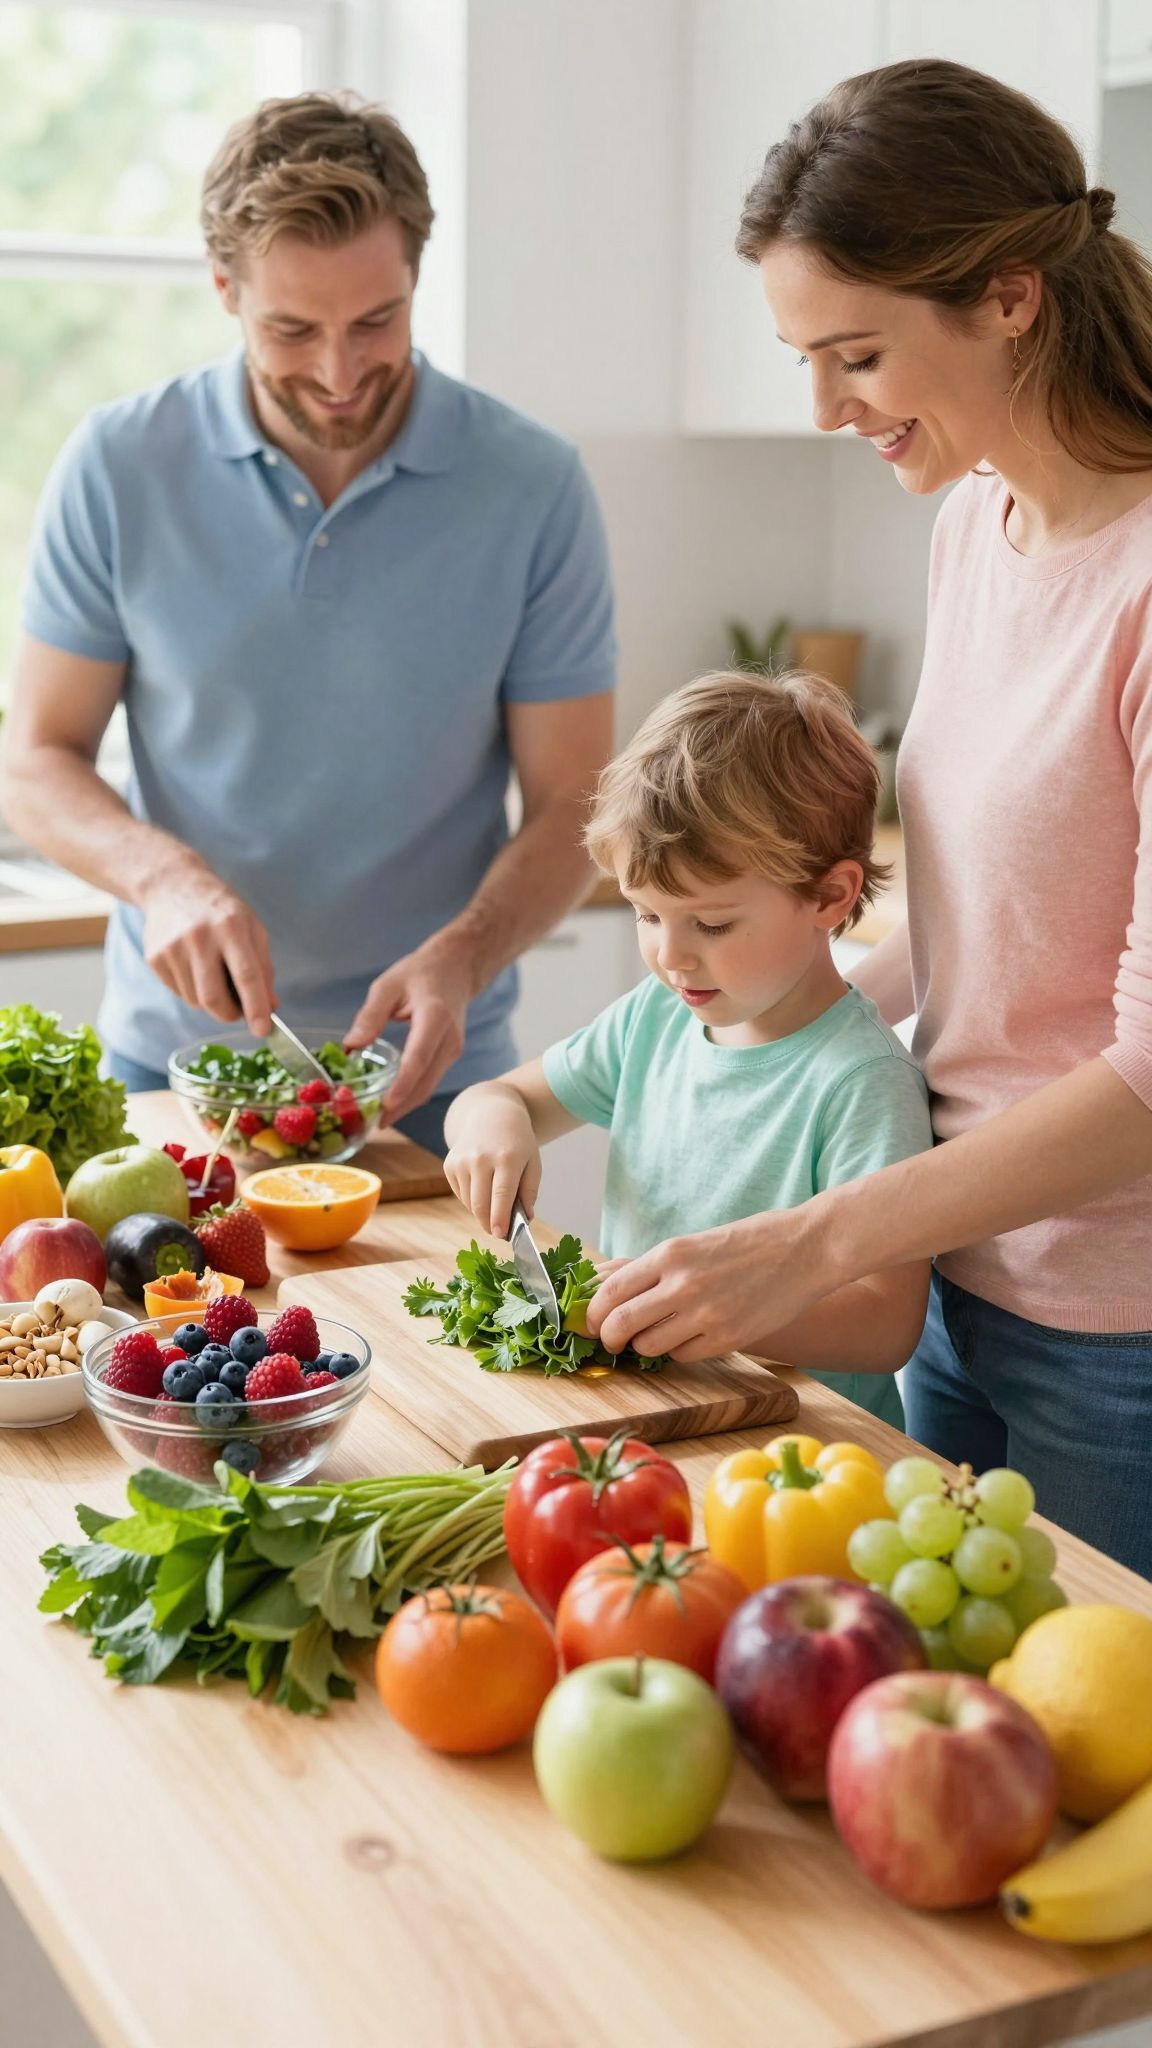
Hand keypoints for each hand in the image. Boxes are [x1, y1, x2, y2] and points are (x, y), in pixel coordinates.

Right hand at [140, 859, 275, 1034]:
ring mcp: (173, 948)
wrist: (172, 885)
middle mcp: (200, 937)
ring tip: (214, 974)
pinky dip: (193, 990)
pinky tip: (194, 966)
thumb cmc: (220, 910)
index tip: (263, 1030)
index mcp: (231, 927)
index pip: (246, 976)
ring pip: (196, 1000)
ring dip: (211, 1000)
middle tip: (239, 1010)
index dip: (256, 1007)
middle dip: (230, 1014)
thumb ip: (264, 968)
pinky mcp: (154, 957)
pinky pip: (179, 992)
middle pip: (214, 999)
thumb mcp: (251, 928)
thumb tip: (271, 1007)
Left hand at [344, 938, 473, 1125]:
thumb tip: (351, 1046)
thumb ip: (370, 1015)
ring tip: (377, 1120)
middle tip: (372, 1124)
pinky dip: (411, 1095)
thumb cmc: (421, 973)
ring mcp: (453, 1050)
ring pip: (429, 1087)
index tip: (385, 1105)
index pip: (419, 1057)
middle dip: (400, 1107)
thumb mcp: (388, 985)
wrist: (458, 967)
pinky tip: (391, 1104)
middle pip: (426, 1081)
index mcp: (435, 1017)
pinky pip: (430, 1081)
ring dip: (405, 1106)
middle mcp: (449, 1039)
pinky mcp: (450, 1056)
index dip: (403, 1084)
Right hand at [444, 1104, 541, 1239]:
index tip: (500, 1235)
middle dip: (489, 1223)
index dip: (500, 1219)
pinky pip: (460, 1194)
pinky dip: (471, 1199)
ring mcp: (461, 1161)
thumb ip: (530, 1191)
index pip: (501, 1196)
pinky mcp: (449, 1164)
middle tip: (498, 1231)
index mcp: (506, 1158)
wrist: (492, 1115)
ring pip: (469, 1202)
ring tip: (494, 1200)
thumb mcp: (533, 1162)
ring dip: (481, 1211)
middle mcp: (480, 1158)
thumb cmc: (517, 1142)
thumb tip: (525, 1219)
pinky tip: (482, 1186)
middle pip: (480, 1204)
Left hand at [585, 1209, 830, 1362]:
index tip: (592, 1321)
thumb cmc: (752, 1241)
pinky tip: (693, 1336)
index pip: (611, 1290)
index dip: (594, 1311)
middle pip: (621, 1323)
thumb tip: (611, 1285)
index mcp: (670, 1254)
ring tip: (658, 1335)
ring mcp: (705, 1314)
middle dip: (609, 1337)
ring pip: (650, 1346)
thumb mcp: (696, 1243)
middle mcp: (681, 1283)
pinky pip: (684, 1356)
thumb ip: (657, 1268)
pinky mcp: (727, 1338)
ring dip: (646, 1345)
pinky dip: (681, 1351)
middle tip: (611, 1341)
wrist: (807, 1248)